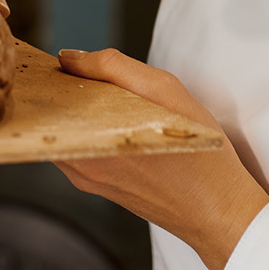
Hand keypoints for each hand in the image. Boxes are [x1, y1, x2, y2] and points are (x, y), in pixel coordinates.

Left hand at [54, 49, 268, 269]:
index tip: (61, 59)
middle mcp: (81, 164)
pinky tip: (115, 119)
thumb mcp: (165, 91)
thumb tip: (68, 58)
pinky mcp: (99, 187)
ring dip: (79, 111)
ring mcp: (88, 179)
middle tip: (83, 70)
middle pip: (53, 116)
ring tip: (103, 93)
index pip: (49, 97)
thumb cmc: (199, 153)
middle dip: (64, 91)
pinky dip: (91, 129)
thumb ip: (112, 67)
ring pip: (66, 132)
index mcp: (89, 140)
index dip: (53, 73)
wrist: (219, 211)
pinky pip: (81, 148)